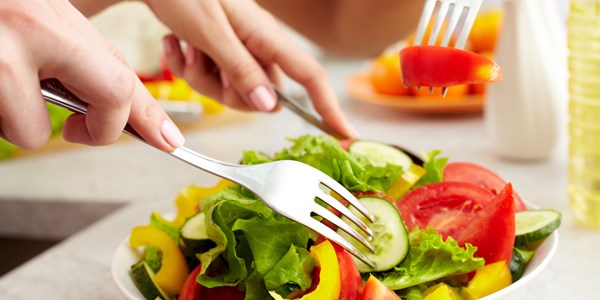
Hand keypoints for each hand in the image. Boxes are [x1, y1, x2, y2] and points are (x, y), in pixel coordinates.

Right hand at [0, 0, 183, 151]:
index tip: (169, 139)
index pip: (121, 74)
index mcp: (54, 19)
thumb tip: (113, 110)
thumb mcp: (37, 22)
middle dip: (99, 129)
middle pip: (110, 97)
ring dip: (17, 121)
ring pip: (32, 131)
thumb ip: (71, 60)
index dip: (148, 115)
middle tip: (80, 127)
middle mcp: (32, 31)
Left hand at [143, 0, 357, 138]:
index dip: (330, 107)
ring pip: (231, 90)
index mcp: (267, 37)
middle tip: (200, 64)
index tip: (345, 134)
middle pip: (260, 95)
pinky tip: (176, 43)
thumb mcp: (211, 32)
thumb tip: (268, 105)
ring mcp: (239, 49)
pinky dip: (188, 67)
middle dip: (224, 91)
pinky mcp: (221, 51)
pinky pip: (211, 78)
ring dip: (199, 77)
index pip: (311, 76)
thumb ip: (240, 69)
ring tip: (184, 47)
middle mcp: (258, 46)